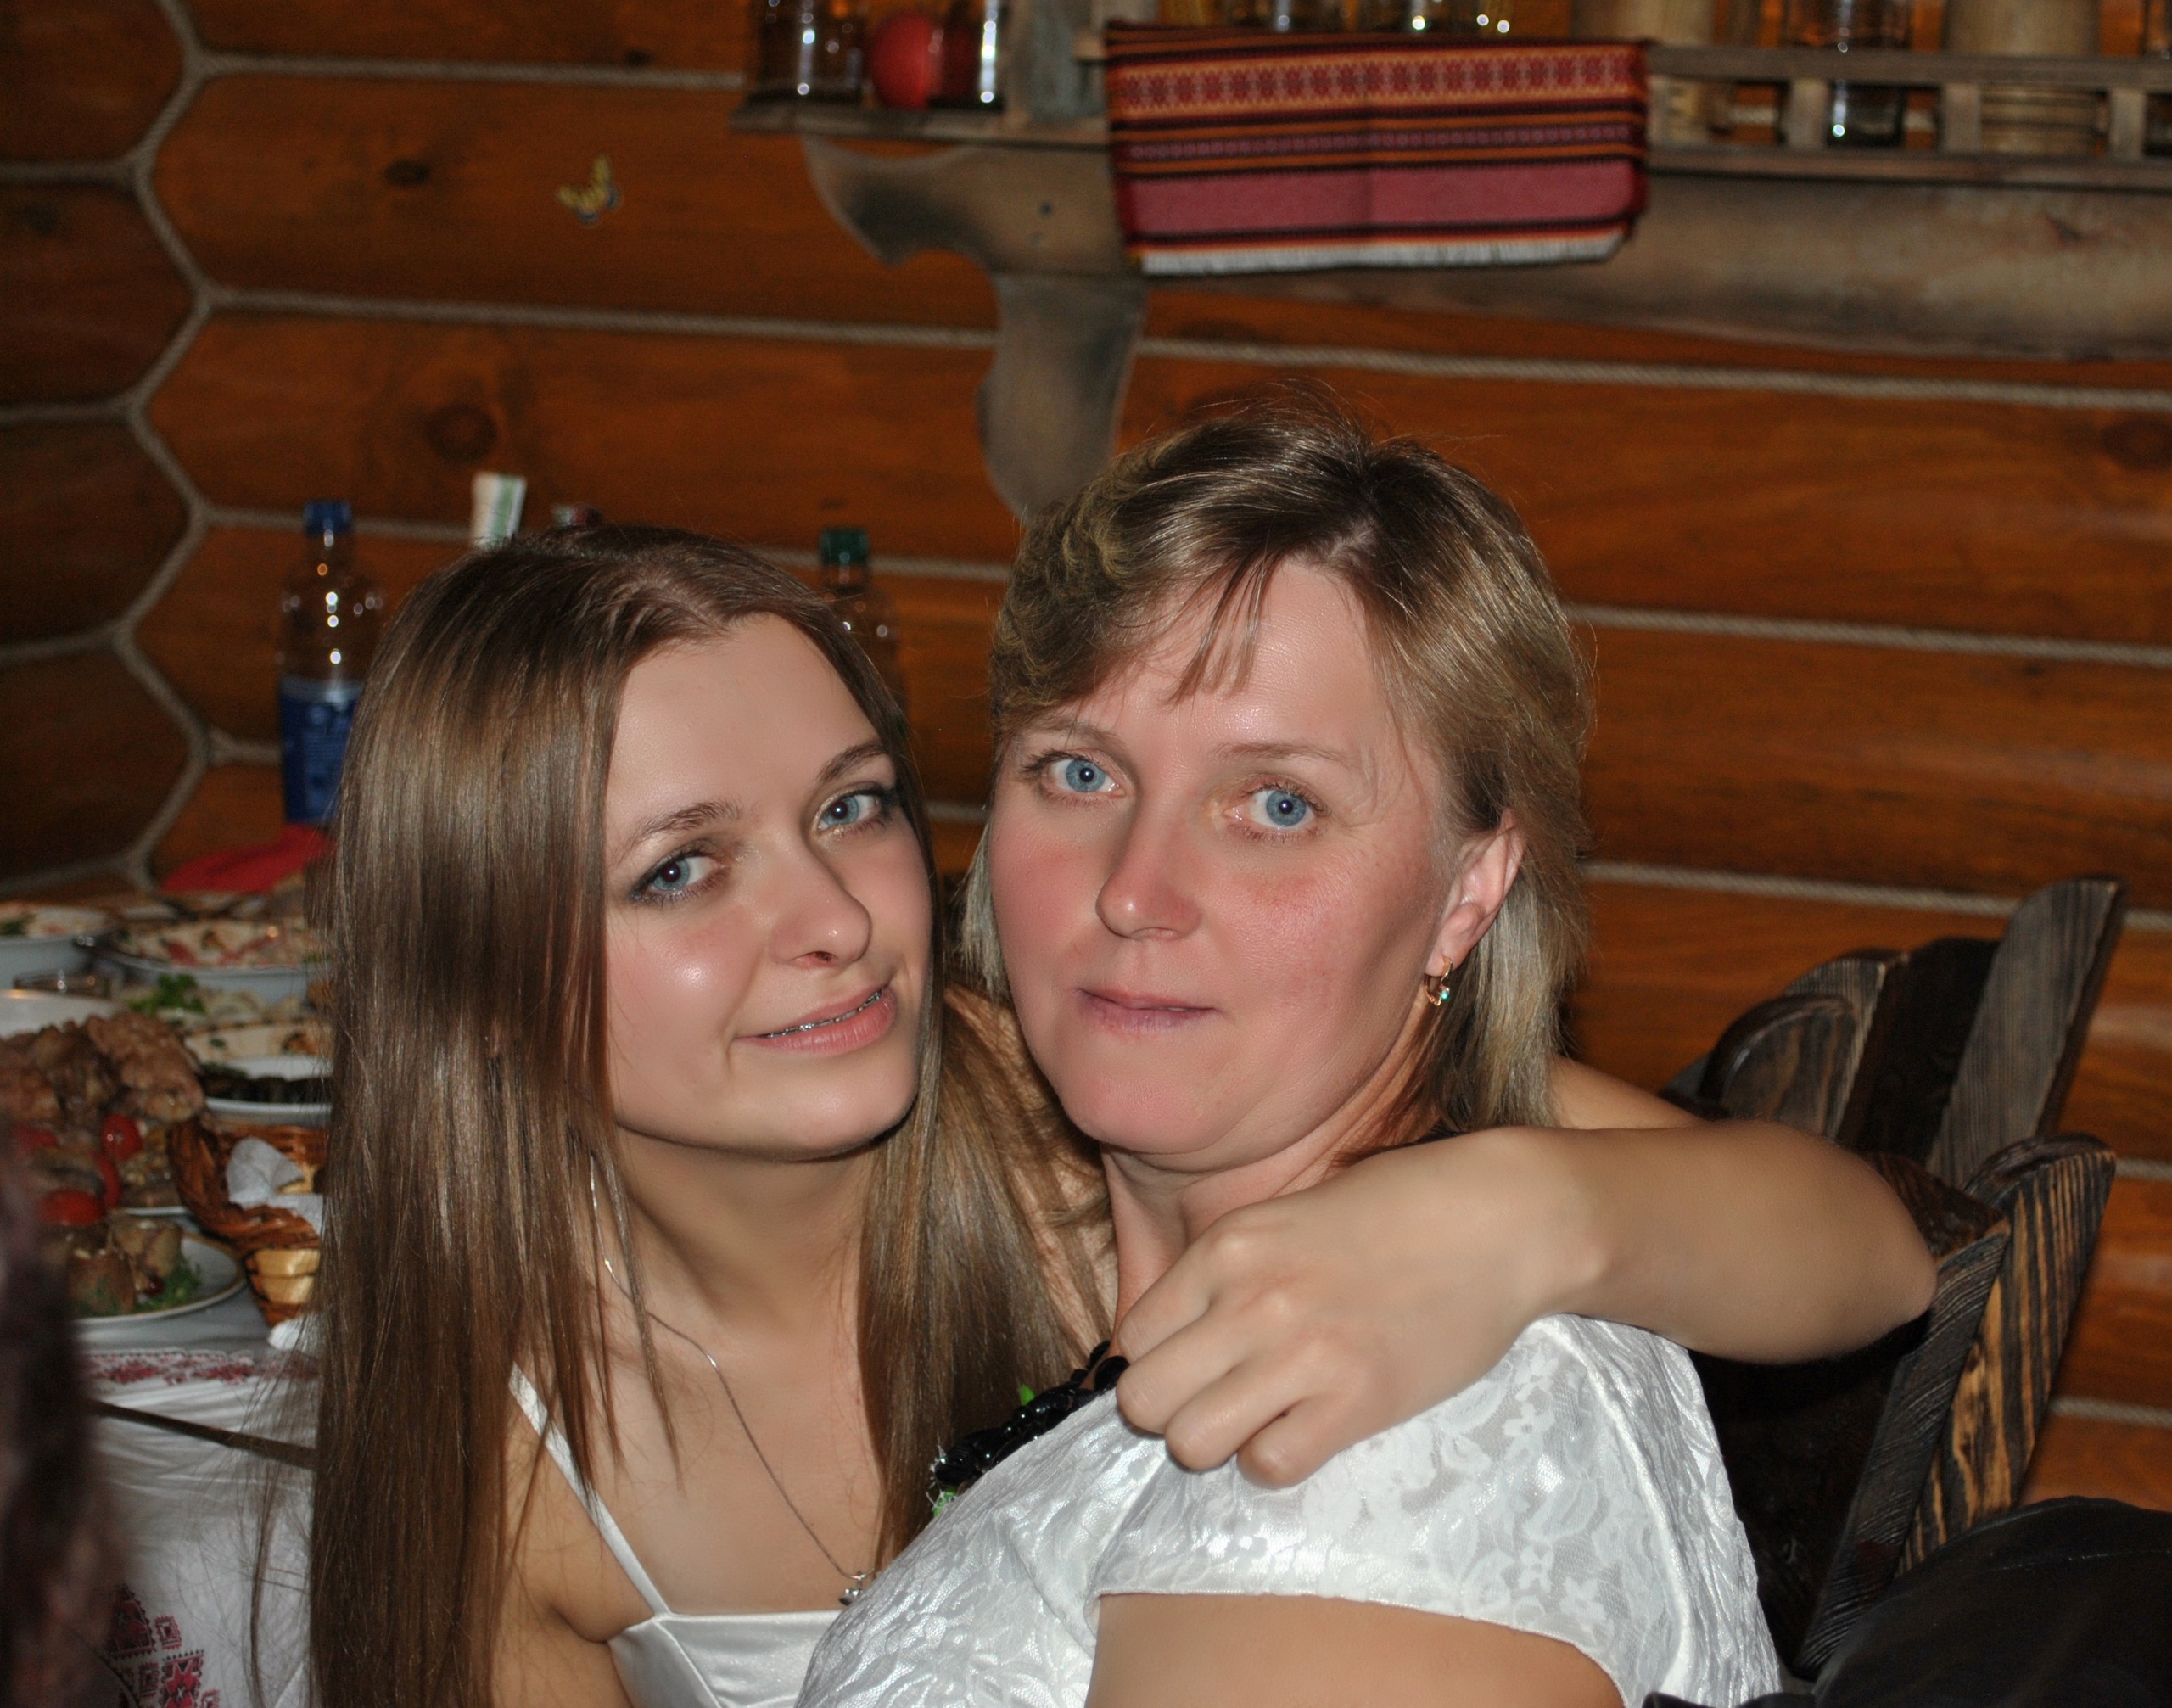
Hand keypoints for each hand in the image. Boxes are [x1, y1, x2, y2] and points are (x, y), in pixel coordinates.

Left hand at [1111, 1128, 1582, 1486]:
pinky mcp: (1359, 1400)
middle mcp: (1250, 1299)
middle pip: (1143, 1399)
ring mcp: (1302, 1352)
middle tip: (1216, 1401)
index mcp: (1226, 1246)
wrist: (1498, 1219)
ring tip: (1259, 1418)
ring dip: (1217, 1443)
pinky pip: (1270, 1465)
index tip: (1191, 1366)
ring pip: (1190, 1443)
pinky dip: (1277, 1459)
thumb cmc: (1397, 1211)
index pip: (1133, 1337)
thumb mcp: (1287, 1215)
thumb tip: (1168, 1339)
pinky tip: (1306, 1428)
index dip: (1155, 1362)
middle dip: (1169, 1412)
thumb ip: (1227, 1270)